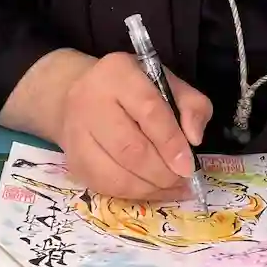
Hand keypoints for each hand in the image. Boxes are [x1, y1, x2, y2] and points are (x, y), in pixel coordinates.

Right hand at [57, 52, 212, 200]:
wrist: (80, 95)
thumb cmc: (133, 89)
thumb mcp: (168, 84)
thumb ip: (192, 106)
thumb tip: (194, 139)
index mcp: (118, 73)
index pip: (148, 110)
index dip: (171, 142)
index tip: (188, 166)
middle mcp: (89, 100)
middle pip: (129, 148)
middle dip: (161, 172)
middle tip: (182, 179)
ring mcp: (76, 133)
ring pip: (115, 174)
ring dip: (149, 187)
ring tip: (171, 187)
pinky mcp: (72, 160)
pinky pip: (105, 186)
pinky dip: (133, 194)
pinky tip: (152, 190)